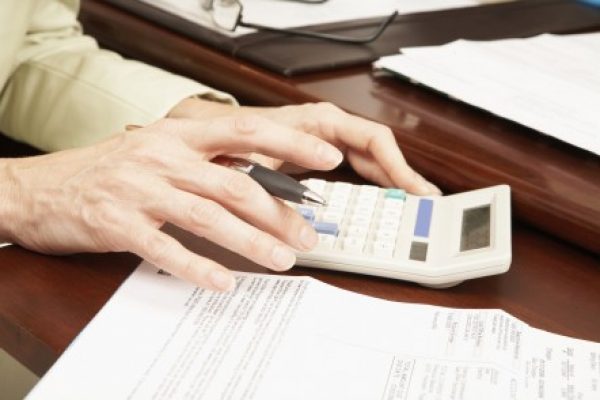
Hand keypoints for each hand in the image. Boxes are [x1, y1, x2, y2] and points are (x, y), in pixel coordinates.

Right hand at [0, 116, 342, 290]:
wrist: (42, 187)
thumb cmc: (111, 170)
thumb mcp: (160, 152)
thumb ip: (206, 163)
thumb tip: (262, 180)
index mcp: (178, 135)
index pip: (246, 130)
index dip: (290, 143)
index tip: (327, 157)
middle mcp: (162, 156)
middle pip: (236, 182)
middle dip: (279, 213)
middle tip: (307, 236)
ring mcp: (139, 189)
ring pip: (208, 215)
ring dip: (250, 241)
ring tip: (281, 259)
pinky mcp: (117, 223)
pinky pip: (165, 248)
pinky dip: (197, 266)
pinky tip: (222, 281)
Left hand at [169, 99, 440, 194]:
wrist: (204, 134)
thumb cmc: (227, 141)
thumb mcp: (253, 169)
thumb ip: (278, 194)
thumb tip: (303, 230)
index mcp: (315, 123)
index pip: (370, 139)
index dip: (394, 166)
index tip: (411, 190)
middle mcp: (324, 128)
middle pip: (376, 149)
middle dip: (401, 174)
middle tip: (423, 201)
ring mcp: (322, 140)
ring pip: (368, 157)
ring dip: (390, 178)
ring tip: (410, 202)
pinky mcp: (317, 153)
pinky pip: (355, 164)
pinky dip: (371, 180)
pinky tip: (381, 198)